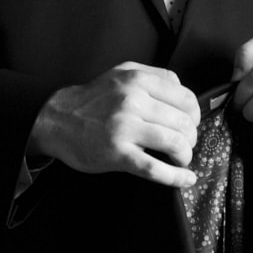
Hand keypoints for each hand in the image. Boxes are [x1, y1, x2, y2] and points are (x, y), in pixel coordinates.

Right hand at [29, 62, 199, 187]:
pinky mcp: (117, 154)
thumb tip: (183, 92)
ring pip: (174, 143)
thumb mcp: (121, 73)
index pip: (185, 98)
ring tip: (181, 159)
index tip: (191, 124)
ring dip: (185, 155)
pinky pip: (154, 168)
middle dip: (191, 138)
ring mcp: (125, 128)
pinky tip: (185, 178)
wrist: (57, 119)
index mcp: (138, 80)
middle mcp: (133, 101)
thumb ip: (153, 76)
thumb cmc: (93, 99)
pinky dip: (176, 177)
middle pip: (183, 123)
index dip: (195, 114)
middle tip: (185, 144)